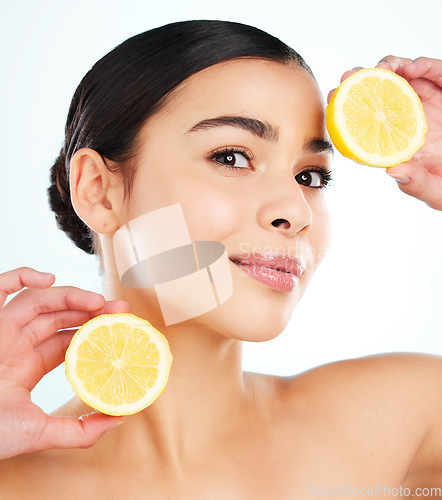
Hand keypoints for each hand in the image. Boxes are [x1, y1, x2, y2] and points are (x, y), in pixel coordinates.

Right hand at [0, 267, 129, 459]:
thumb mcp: (41, 432)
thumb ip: (80, 430)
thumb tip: (119, 419)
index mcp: (26, 367)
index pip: (67, 340)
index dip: (93, 331)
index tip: (119, 328)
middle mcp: (15, 344)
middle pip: (59, 317)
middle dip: (91, 311)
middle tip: (120, 310)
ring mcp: (0, 330)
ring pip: (39, 300)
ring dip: (71, 296)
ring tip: (99, 301)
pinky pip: (0, 286)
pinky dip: (23, 276)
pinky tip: (49, 279)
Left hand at [328, 56, 441, 210]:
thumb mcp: (437, 192)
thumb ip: (417, 185)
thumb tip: (392, 172)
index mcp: (399, 143)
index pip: (368, 125)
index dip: (349, 112)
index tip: (333, 100)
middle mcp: (410, 121)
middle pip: (380, 96)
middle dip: (361, 82)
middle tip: (347, 77)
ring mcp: (430, 105)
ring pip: (404, 80)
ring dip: (388, 68)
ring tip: (379, 68)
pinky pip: (436, 74)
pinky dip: (425, 67)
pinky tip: (412, 68)